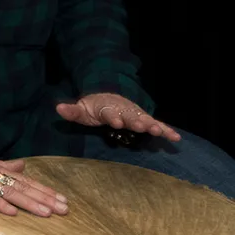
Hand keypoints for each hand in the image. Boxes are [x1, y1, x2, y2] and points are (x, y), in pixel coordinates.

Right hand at [0, 144, 67, 217]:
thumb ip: (4, 164)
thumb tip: (23, 165)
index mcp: (0, 169)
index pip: (27, 181)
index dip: (45, 190)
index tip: (63, 199)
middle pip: (24, 187)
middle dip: (45, 198)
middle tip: (65, 209)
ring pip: (10, 192)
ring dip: (29, 202)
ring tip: (47, 212)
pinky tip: (12, 213)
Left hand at [56, 92, 180, 141]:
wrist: (108, 97)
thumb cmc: (94, 107)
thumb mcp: (82, 109)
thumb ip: (72, 111)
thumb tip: (58, 108)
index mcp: (107, 107)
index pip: (110, 112)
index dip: (113, 116)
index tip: (116, 122)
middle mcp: (124, 110)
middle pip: (130, 115)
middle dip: (136, 120)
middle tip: (142, 126)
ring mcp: (135, 115)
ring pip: (145, 119)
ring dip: (152, 125)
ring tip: (159, 131)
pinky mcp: (144, 120)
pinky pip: (157, 125)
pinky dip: (166, 130)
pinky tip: (176, 138)